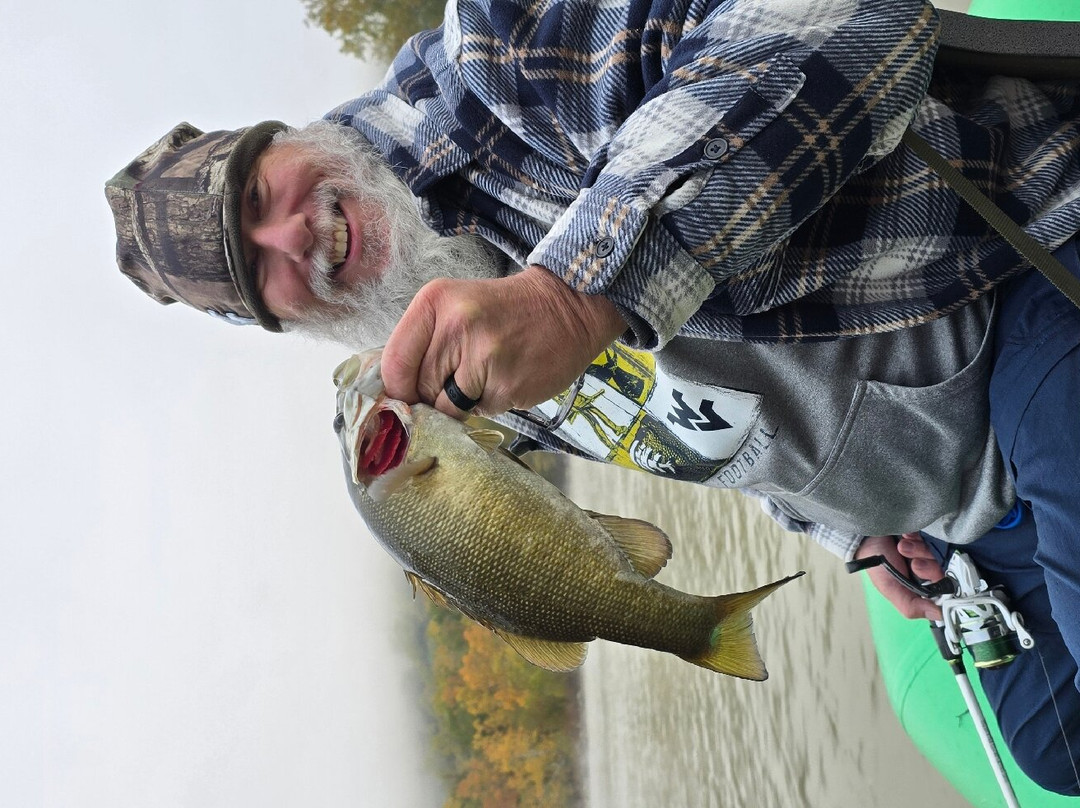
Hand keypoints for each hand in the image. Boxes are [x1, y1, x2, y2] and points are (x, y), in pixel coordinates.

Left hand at [381, 264, 626, 418]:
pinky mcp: (508, 384)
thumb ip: (421, 345)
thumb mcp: (454, 308)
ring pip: (448, 408)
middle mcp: (457, 325)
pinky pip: (481, 412)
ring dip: (462, 403)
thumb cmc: (504, 311)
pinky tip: (507, 377)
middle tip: (462, 375)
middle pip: (420, 390)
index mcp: (435, 301)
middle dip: (434, 394)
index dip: (397, 388)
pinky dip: (490, 403)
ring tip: (487, 374)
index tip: (408, 395)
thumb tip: (392, 396)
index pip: (393, 363)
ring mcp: (485, 356)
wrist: (568, 307)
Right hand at [856, 533, 943, 620]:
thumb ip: (911, 605)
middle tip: (914, 562)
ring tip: (902, 545)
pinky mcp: (928, 537)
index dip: (940, 584)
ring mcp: (929, 553)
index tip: (928, 581)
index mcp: (923, 587)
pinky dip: (920, 537)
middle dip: (928, 566)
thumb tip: (940, 615)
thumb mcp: (891, 589)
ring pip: (939, 553)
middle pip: (944, 569)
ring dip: (920, 550)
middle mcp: (929, 571)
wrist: (865, 537)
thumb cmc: (876, 565)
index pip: (945, 589)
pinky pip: (934, 536)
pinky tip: (906, 536)